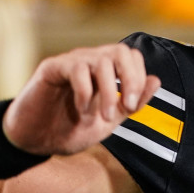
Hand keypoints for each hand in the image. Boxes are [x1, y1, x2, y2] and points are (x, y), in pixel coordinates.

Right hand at [3, 42, 161, 155]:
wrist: (37, 141)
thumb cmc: (72, 128)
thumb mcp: (110, 121)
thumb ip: (132, 103)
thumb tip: (157, 80)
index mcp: (105, 71)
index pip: (132, 57)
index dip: (139, 79)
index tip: (132, 108)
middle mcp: (89, 61)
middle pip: (121, 51)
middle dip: (131, 80)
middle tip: (127, 108)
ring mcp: (70, 62)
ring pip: (101, 60)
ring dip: (109, 92)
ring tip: (103, 116)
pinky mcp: (51, 68)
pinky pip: (76, 69)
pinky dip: (85, 93)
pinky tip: (82, 111)